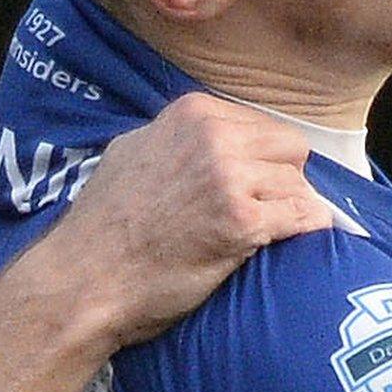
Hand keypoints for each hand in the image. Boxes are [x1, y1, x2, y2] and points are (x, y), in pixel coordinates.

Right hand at [32, 92, 334, 347]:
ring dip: (290, 210)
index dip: (261, 160)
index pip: (263, 126)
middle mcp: (213, 136)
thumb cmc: (104, 223)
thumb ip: (179, 138)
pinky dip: (306, 231)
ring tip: (267, 233)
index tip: (252, 186)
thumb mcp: (133, 151)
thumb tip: (214, 138)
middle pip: (291, 149)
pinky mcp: (242, 222)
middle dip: (282, 180)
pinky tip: (293, 242)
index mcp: (192, 113)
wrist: (85, 278)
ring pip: (299, 184)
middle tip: (263, 210)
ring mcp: (229, 177)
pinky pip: (304, 218)